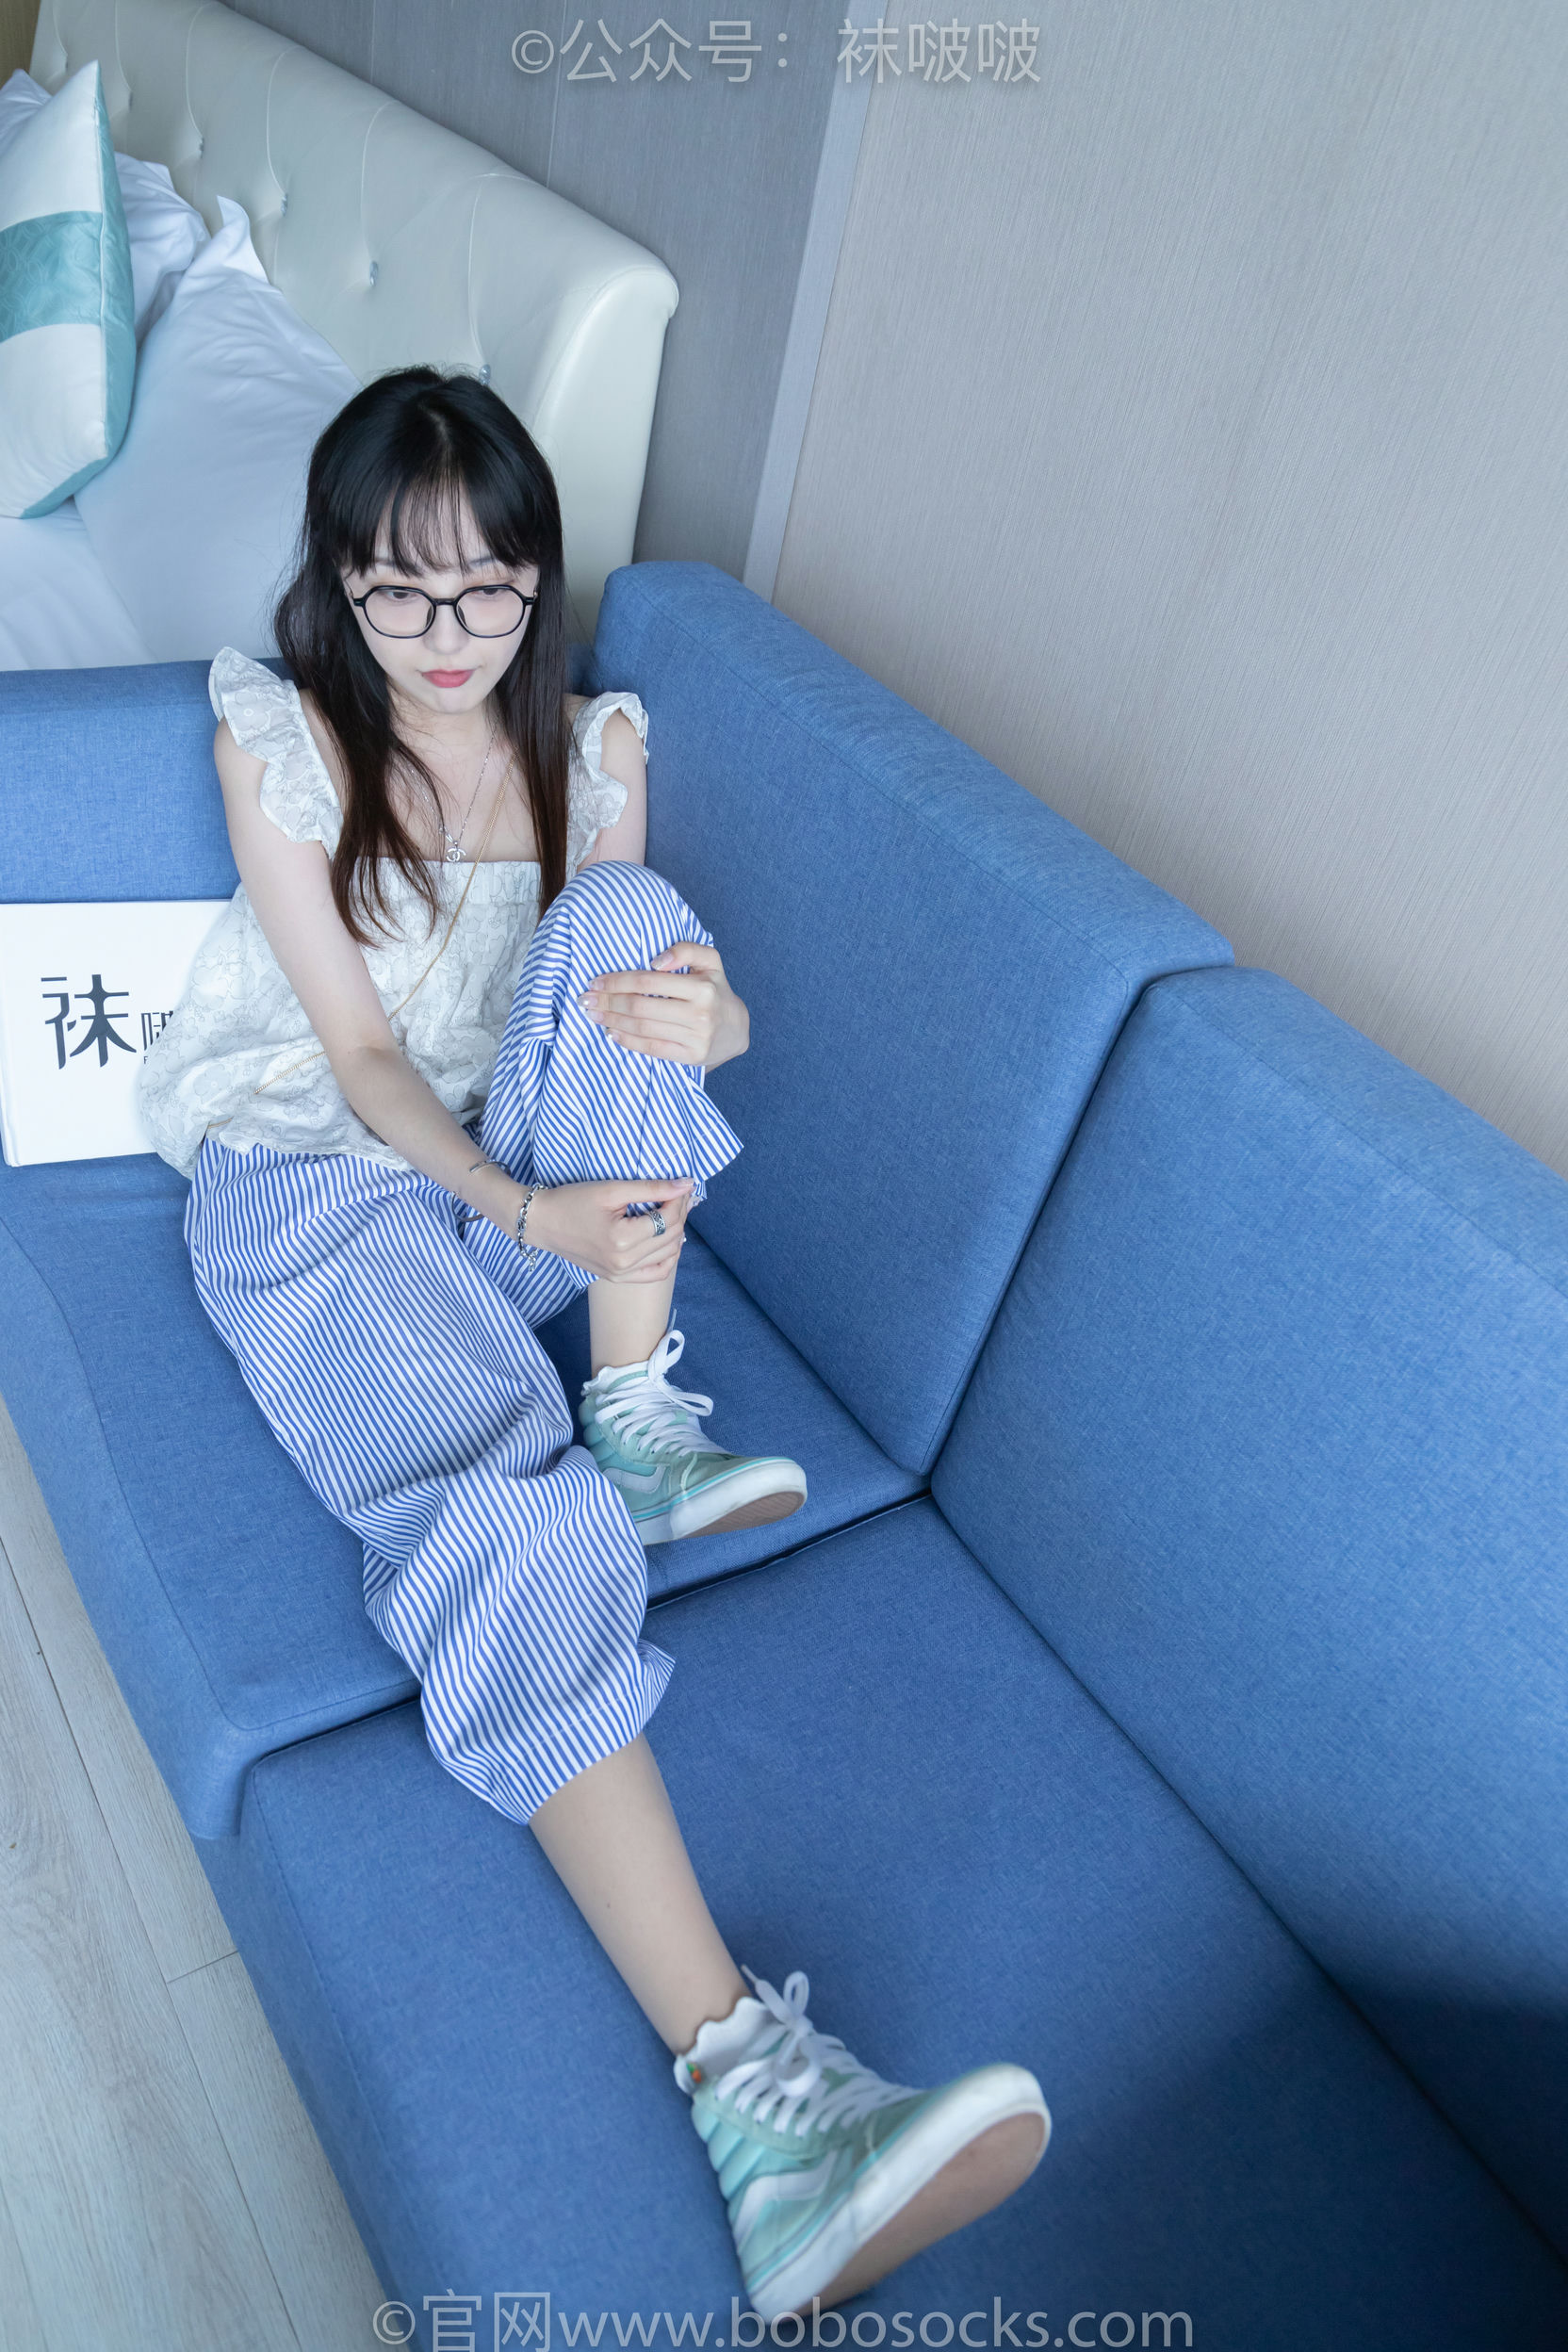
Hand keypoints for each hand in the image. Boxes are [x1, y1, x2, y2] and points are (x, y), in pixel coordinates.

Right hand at [524, 1177, 692, 1283]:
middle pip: (671, 1238)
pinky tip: (666, 1240)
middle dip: (680, 1213)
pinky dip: (667, 1257)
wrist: (541, 1223)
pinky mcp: (617, 1278)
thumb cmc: (571, 1201)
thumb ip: (651, 1188)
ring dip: (676, 1233)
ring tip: (670, 1212)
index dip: (679, 1200)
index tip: (680, 1185)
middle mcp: (624, 1263)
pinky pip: (655, 1274)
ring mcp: (620, 1274)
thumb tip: (686, 1184)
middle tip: (677, 1195)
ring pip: (668, 1256)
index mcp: (622, 1240)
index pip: (668, 1220)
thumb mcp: (611, 1189)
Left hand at [578, 942, 749, 1070]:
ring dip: (611, 1021)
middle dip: (608, 1002)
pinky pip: (652, 1049)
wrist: (735, 1028)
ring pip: (642, 1028)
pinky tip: (611, 1033)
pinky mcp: (691, 1056)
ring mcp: (696, 1038)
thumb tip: (656, 961)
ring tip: (593, 1015)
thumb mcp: (709, 961)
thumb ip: (686, 950)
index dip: (617, 981)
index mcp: (702, 986)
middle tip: (585, 1000)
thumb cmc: (714, 989)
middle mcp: (700, 1013)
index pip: (648, 982)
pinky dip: (627, 1041)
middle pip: (641, 1007)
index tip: (595, 981)